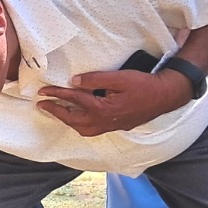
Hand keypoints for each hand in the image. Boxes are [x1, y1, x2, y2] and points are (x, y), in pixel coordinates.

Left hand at [37, 68, 191, 136]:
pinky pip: (90, 130)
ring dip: (66, 120)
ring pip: (80, 127)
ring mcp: (109, 127)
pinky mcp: (114, 127)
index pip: (73, 100)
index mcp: (102, 109)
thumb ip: (96, 79)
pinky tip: (76, 119)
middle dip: (55, 111)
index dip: (57, 94)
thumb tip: (74, 81)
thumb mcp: (120, 77)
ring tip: (55, 111)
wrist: (165, 96)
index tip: (43, 91)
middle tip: (41, 104)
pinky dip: (78, 124)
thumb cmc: (144, 85)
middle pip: (72, 119)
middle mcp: (103, 122)